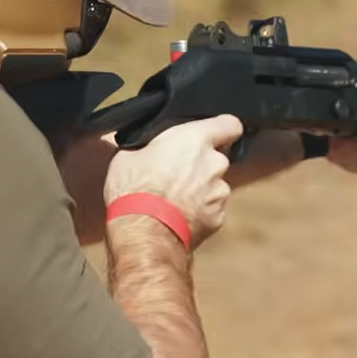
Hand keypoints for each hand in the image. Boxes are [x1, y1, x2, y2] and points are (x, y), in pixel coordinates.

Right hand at [103, 114, 244, 247]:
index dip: (222, 129)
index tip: (212, 135)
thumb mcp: (127, 155)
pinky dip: (199, 212)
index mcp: (196, 139)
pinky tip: (178, 217)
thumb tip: (135, 143)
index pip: (230, 124)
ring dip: (201, 190)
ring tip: (173, 200)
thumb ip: (146, 144)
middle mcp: (215, 163)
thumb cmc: (134, 190)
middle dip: (202, 165)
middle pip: (218, 158)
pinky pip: (211, 209)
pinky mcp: (218, 217)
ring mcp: (220, 192)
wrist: (143, 233)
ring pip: (215, 186)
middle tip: (176, 173)